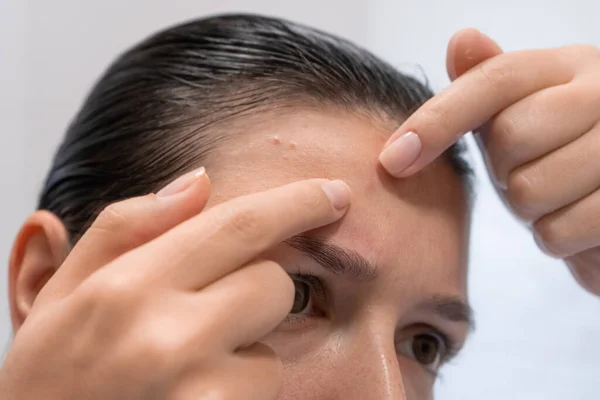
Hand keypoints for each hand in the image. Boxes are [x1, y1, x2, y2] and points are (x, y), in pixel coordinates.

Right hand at [0, 168, 350, 399]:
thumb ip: (127, 228)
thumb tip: (198, 181)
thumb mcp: (65, 294)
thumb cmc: (50, 380)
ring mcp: (201, 392)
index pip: (239, 226)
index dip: (297, 203)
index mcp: (127, 288)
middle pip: (273, 282)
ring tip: (188, 366)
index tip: (333, 194)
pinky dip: (241, 386)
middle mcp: (169, 337)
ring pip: (275, 342)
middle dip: (257, 287)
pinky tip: (194, 395)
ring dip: (246, 344)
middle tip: (210, 310)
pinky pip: (264, 388)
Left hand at [379, 29, 599, 295]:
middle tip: (531, 173)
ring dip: (530, 210)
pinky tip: (576, 223)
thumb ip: (484, 87)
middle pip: (509, 137)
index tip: (392, 160)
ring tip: (557, 198)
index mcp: (573, 67)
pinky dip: (555, 239)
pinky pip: (557, 232)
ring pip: (530, 190)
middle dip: (505, 170)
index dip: (438, 119)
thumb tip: (462, 39)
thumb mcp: (517, 116)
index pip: (495, 80)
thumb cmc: (558, 155)